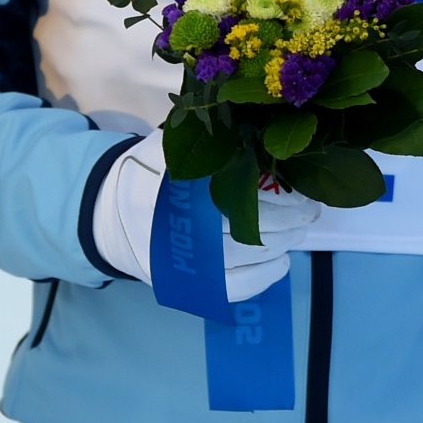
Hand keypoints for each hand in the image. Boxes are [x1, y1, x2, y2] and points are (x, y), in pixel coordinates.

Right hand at [89, 130, 321, 301]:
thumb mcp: (168, 147)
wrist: (113, 214)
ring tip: (300, 228)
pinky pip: (235, 288)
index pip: (235, 188)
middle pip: (246, 224)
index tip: (297, 182)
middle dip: (287, 217)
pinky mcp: (186, 285)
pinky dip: (265, 276)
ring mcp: (182, 260)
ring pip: (246, 256)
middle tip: (309, 209)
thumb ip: (208, 140)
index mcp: (174, 187)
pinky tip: (282, 260)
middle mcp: (177, 226)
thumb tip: (255, 134)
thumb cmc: (152, 175)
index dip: (272, 188)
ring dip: (282, 242)